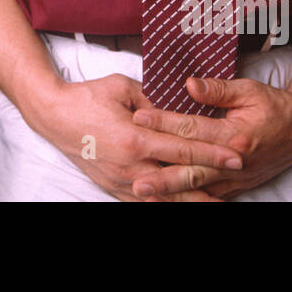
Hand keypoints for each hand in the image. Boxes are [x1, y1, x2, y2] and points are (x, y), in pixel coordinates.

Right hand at [23, 73, 244, 201]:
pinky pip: (146, 202)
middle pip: (180, 179)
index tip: (237, 156)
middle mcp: (131, 166)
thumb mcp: (124, 87)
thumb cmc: (88, 97)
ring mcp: (122, 181)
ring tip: (217, 202)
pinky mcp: (114, 188)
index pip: (184, 149)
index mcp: (135, 139)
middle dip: (212, 179)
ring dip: (193, 200)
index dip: (213, 153)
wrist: (54, 116)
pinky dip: (167, 203)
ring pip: (165, 197)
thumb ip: (154, 100)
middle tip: (237, 177)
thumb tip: (178, 109)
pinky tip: (184, 203)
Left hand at [128, 76, 291, 199]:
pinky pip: (209, 195)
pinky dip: (188, 198)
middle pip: (191, 169)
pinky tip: (168, 199)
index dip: (164, 123)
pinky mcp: (237, 186)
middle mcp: (234, 161)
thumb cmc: (274, 106)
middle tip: (135, 178)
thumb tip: (189, 84)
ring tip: (145, 193)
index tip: (138, 118)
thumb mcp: (248, 90)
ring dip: (172, 192)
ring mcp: (236, 178)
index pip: (192, 129)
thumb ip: (218, 90)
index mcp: (235, 135)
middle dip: (162, 176)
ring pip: (198, 188)